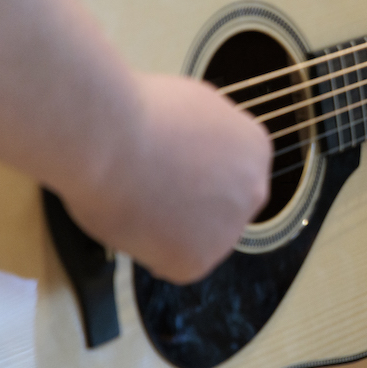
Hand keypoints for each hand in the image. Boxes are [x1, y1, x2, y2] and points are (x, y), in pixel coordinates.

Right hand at [62, 75, 272, 283]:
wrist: (111, 138)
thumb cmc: (140, 111)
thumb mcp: (195, 105)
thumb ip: (208, 135)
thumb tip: (197, 146)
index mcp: (255, 149)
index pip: (231, 172)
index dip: (194, 172)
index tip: (168, 166)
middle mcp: (253, 190)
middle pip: (221, 206)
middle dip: (190, 203)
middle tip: (151, 188)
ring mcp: (229, 230)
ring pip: (199, 237)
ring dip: (172, 228)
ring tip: (136, 201)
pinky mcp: (198, 261)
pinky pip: (173, 262)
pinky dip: (150, 250)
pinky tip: (134, 222)